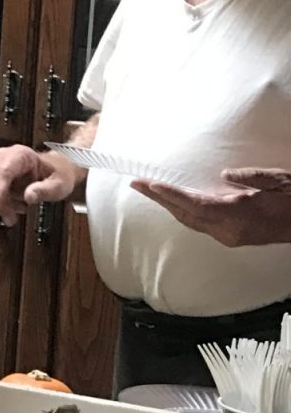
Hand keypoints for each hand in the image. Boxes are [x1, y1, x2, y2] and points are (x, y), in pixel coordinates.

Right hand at [0, 145, 82, 225]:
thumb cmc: (58, 175)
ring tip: (18, 211)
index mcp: (21, 154)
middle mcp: (4, 157)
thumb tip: (29, 196)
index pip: (4, 170)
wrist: (56, 172)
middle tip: (12, 217)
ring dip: (0, 205)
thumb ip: (45, 190)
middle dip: (0, 202)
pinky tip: (13, 208)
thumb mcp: (59, 185)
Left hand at [132, 168, 290, 247]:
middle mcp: (230, 231)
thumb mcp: (279, 181)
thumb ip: (251, 178)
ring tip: (149, 190)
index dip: (170, 195)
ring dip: (169, 207)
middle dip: (160, 200)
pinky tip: (175, 203)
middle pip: (186, 215)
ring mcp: (230, 237)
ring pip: (191, 222)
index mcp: (239, 215)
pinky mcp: (232, 239)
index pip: (196, 204)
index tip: (149, 185)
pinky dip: (184, 212)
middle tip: (136, 184)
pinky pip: (200, 225)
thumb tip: (223, 174)